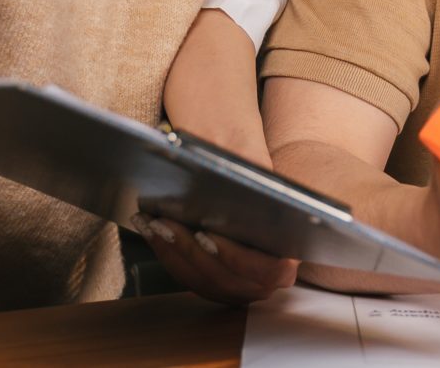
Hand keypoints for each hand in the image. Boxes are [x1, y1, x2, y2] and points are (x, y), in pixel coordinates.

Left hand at [128, 133, 298, 304]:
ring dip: (173, 255)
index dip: (235, 258)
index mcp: (289, 250)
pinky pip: (189, 278)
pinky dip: (168, 255)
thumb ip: (250, 170)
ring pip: (203, 283)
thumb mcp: (252, 155)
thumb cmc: (250, 160)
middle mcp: (268, 276)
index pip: (269, 268)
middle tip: (165, 225)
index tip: (205, 235)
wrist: (241, 162)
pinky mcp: (215, 280)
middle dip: (191, 254)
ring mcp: (240, 283)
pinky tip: (150, 230)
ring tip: (152, 224)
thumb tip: (226, 173)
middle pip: (227, 280)